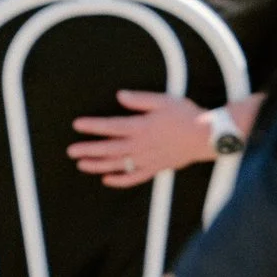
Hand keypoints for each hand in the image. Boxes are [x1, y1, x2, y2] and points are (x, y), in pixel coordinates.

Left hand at [67, 91, 259, 185]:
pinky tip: (107, 180)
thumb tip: (120, 95)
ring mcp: (147, 159)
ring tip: (82, 165)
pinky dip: (119, 180)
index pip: (110, 126)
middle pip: (109, 149)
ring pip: (117, 165)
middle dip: (88, 150)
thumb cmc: (186, 115)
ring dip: (98, 165)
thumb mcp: (162, 100)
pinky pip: (134, 178)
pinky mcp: (155, 168)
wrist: (206, 137)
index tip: (77, 125)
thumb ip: (139, 99)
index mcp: (141, 126)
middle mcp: (141, 145)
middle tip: (71, 151)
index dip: (92, 126)